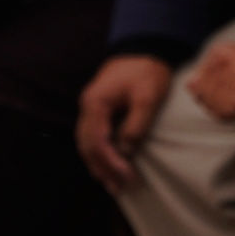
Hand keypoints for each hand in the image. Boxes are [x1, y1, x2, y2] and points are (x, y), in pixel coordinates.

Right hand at [78, 53, 173, 183]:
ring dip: (99, 164)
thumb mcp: (148, 97)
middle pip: (87, 146)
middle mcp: (87, 107)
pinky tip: (108, 165)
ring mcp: (90, 107)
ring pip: (86, 143)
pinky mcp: (98, 108)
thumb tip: (126, 152)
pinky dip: (99, 153)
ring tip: (113, 184)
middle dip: (102, 169)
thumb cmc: (147, 70)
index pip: (97, 142)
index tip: (127, 177)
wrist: (144, 46)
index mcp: (96, 103)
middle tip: (119, 189)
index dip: (111, 163)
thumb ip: (136, 125)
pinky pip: (92, 136)